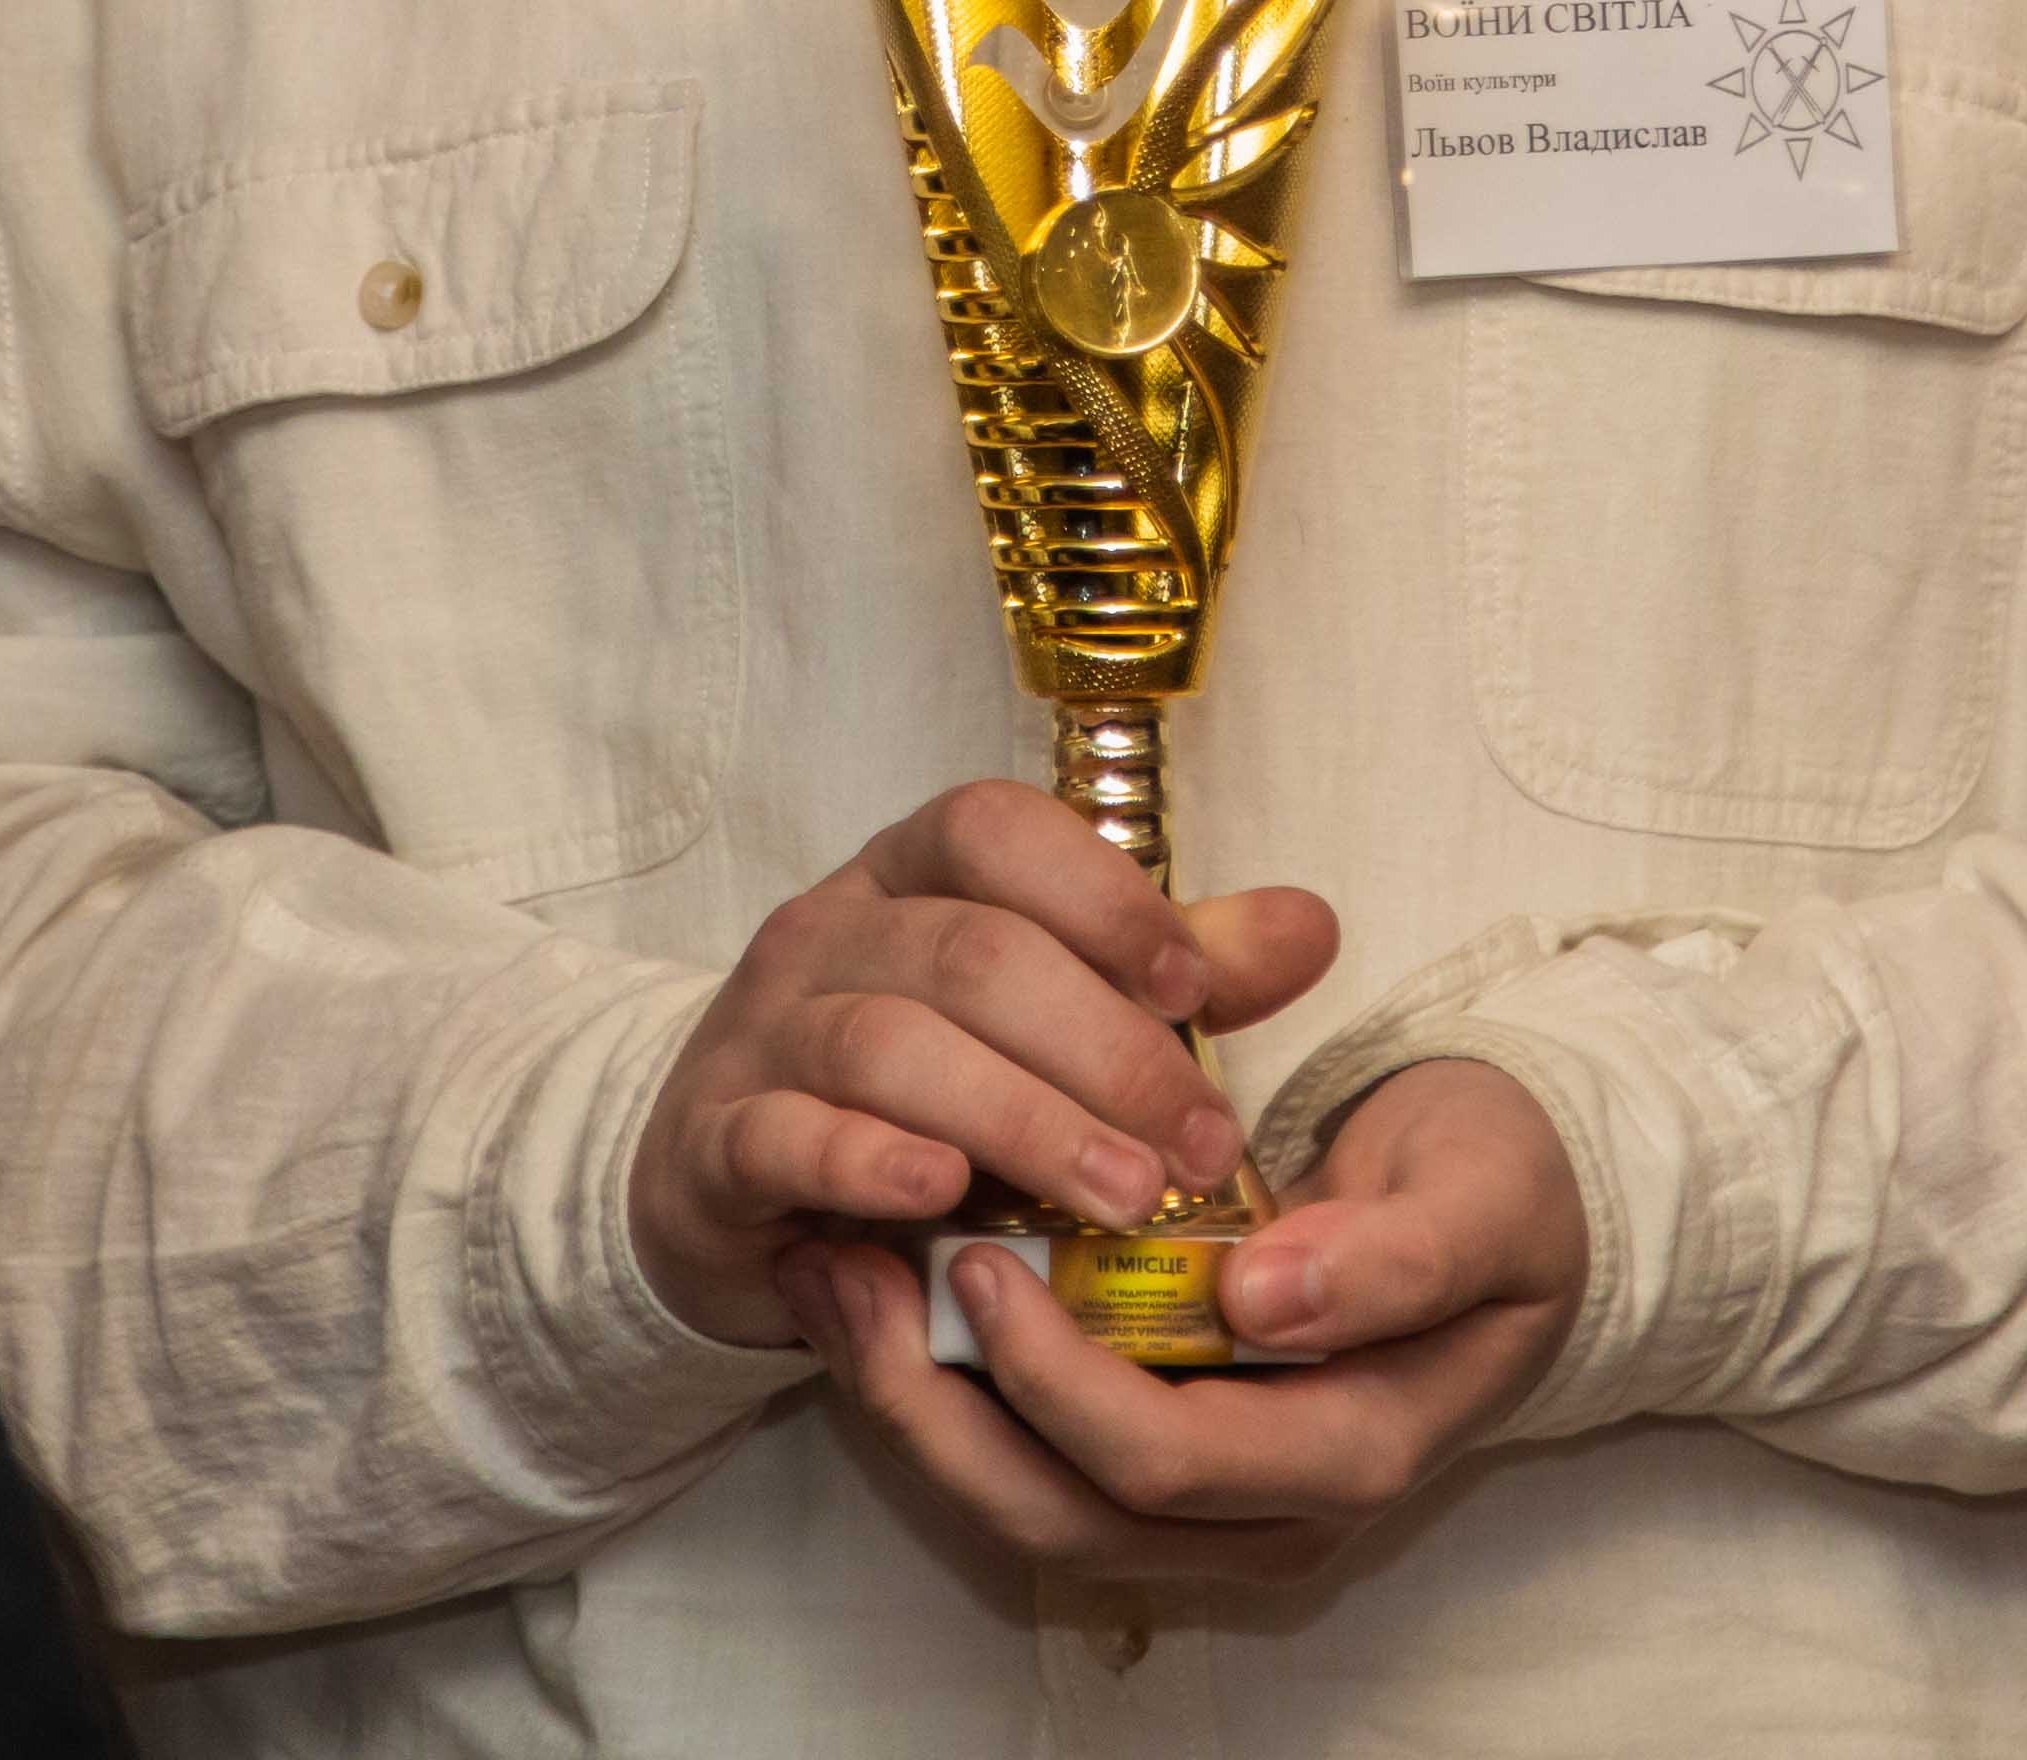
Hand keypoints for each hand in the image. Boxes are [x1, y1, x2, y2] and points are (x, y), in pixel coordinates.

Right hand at [629, 783, 1334, 1349]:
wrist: (728, 1182)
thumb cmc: (915, 1084)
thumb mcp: (1037, 1012)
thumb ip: (1160, 970)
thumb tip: (1312, 927)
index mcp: (910, 873)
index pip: (995, 831)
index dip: (1102, 897)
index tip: (1196, 994)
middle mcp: (830, 929)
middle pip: (973, 954)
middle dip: (1105, 1050)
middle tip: (1200, 1149)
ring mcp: (762, 1031)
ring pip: (891, 1045)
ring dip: (1023, 1121)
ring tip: (1120, 1195)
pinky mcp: (714, 1143)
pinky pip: (785, 1134)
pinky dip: (866, 1160)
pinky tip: (942, 1195)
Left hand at [770, 1055, 1586, 1583]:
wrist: (1511, 1206)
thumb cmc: (1494, 1189)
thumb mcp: (1480, 1194)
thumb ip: (1392, 1258)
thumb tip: (1264, 1303)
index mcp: (1352, 1453)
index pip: (1162, 1461)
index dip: (1053, 1380)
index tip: (979, 1262)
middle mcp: (1268, 1512)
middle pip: (1062, 1514)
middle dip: (933, 1408)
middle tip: (849, 1271)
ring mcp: (1209, 1504)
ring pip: (1023, 1504)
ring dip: (912, 1404)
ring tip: (830, 1277)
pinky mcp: (1159, 1462)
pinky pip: (1028, 1459)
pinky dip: (940, 1389)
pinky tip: (876, 1288)